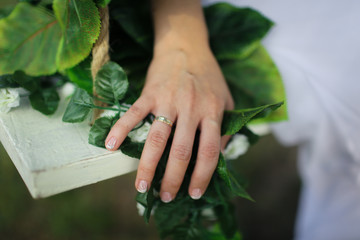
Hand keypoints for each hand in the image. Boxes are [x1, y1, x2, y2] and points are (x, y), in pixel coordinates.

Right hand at [105, 46, 233, 201]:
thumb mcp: (227, 100)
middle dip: (173, 180)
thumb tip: (220, 158)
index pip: (210, 152)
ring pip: (157, 139)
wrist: (186, 47)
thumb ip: (227, 128)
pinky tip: (110, 147)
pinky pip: (133, 114)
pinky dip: (120, 130)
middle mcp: (191, 108)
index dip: (202, 176)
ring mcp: (168, 100)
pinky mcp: (149, 93)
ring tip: (142, 187)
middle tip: (166, 197)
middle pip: (181, 152)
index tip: (194, 194)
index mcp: (212, 111)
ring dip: (147, 166)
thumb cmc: (208, 77)